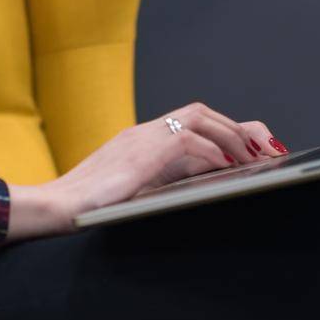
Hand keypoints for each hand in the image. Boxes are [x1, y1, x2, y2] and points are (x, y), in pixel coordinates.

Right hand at [10, 101, 286, 238]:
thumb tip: (192, 186)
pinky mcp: (141, 153)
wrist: (55, 206)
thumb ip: (156, 182)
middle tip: (264, 149)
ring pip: (197, 117)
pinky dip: (212, 151)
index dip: (222, 131)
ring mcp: (140, 138)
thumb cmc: (87, 207)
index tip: (249, 148)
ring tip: (252, 156)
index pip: (189, 122)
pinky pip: (187, 140)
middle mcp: (142, 132)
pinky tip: (227, 167)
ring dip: (230, 134)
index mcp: (139, 140)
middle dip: (235, 127)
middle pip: (198, 111)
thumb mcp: (130, 191)